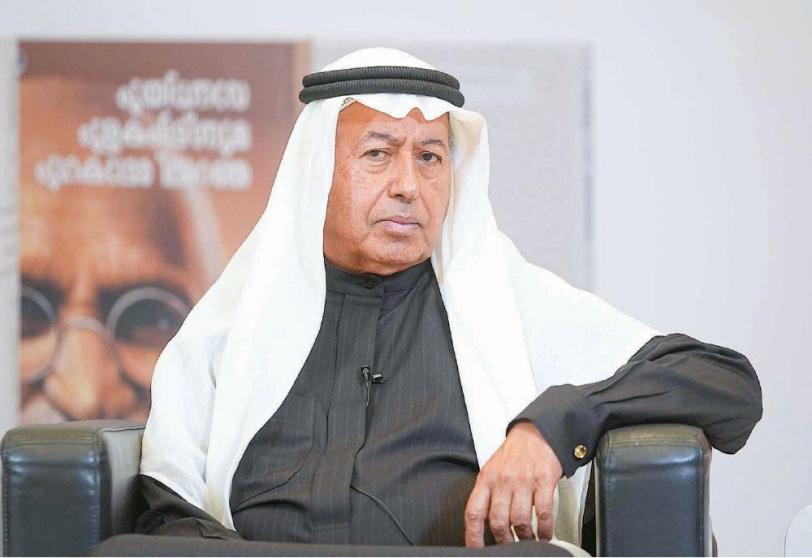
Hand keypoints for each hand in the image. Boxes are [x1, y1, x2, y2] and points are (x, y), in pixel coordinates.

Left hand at [464, 420, 562, 546]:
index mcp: (486, 479)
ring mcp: (523, 481)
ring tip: (528, 540)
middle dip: (504, 541)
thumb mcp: (492, 470)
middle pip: (498, 522)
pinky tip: (545, 534)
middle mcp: (502, 481)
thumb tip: (484, 526)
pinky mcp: (544, 481)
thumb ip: (487, 495)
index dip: (473, 536)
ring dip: (525, 537)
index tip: (476, 550)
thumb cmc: (513, 455)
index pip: (474, 513)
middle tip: (509, 546)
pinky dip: (545, 529)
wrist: (536, 433)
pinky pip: (543, 513)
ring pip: (520, 521)